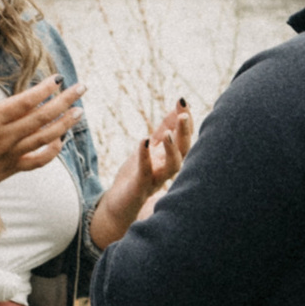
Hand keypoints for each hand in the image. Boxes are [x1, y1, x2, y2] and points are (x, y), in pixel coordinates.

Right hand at [0, 70, 82, 231]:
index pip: (26, 100)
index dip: (45, 89)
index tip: (58, 78)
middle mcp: (5, 136)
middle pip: (42, 116)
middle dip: (65, 100)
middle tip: (81, 88)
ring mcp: (10, 154)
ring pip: (45, 137)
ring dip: (65, 123)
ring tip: (79, 112)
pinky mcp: (12, 169)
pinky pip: (39, 161)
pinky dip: (52, 151)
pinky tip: (61, 140)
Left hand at [88, 97, 191, 247]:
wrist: (119, 204)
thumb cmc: (136, 175)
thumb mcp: (150, 148)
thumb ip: (163, 131)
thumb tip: (178, 108)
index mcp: (169, 158)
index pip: (184, 138)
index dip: (185, 120)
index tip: (183, 101)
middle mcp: (167, 169)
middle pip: (184, 150)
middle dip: (185, 132)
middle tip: (184, 113)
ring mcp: (156, 179)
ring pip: (173, 166)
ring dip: (173, 149)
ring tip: (170, 133)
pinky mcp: (140, 187)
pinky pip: (145, 172)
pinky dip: (145, 157)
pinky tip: (143, 141)